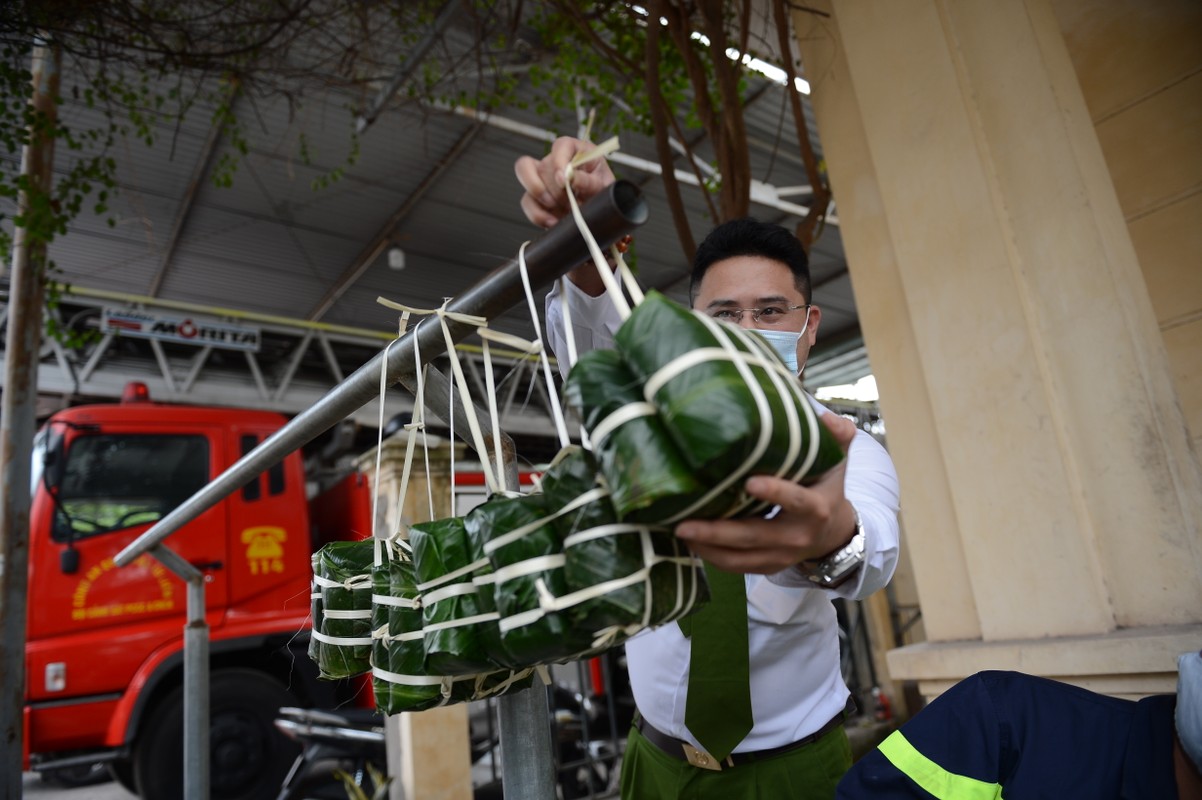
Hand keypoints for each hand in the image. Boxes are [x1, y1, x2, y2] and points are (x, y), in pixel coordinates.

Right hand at [514, 136, 615, 228]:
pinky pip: (527, 201)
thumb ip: (589, 182)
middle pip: (543, 166)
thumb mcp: (603, 187)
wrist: (599, 215)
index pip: (561, 146)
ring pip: (525, 175)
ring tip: (560, 210)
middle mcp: (557, 161)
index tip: (563, 180)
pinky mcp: (536, 197)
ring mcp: (543, 177)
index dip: (558, 161)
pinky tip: (553, 221)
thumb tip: (571, 178)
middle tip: (571, 203)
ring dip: (541, 197)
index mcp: (577, 152)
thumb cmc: (603, 194)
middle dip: (556, 190)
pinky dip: (537, 214)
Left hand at [674, 412, 859, 574]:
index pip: (796, 501)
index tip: (749, 482)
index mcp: (816, 508)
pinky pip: (736, 567)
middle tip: (685, 523)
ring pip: (740, 558)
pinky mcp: (767, 567)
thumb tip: (826, 417)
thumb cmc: (826, 488)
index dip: (775, 493)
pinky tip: (689, 542)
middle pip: (755, 536)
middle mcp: (797, 537)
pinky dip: (711, 557)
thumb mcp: (837, 462)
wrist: (833, 534)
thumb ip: (837, 436)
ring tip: (679, 530)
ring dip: (707, 547)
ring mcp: (781, 556)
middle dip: (718, 531)